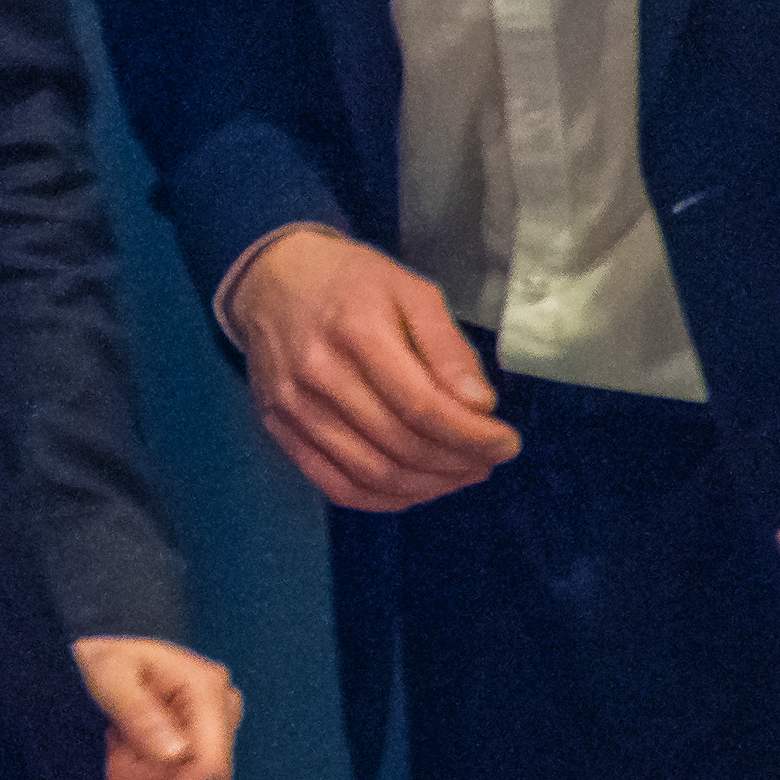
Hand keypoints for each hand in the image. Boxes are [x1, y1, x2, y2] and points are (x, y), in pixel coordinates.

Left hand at [72, 636, 241, 779]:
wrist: (114, 646)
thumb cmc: (109, 656)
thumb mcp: (111, 673)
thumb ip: (137, 710)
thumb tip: (174, 754)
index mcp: (207, 693)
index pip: (207, 768)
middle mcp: (224, 717)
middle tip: (113, 777)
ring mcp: (221, 737)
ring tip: (122, 774)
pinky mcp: (210, 754)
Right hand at [223, 227, 520, 511]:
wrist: (272, 280)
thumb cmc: (352, 282)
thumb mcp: (410, 291)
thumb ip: (447, 347)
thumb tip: (479, 407)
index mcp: (356, 331)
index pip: (422, 407)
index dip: (472, 436)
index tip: (507, 443)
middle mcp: (319, 375)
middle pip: (400, 445)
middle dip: (458, 462)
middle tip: (488, 458)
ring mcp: (293, 408)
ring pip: (372, 474)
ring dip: (429, 486)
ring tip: (461, 472)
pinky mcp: (279, 430)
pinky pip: (336, 485)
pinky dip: (385, 499)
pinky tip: (417, 486)